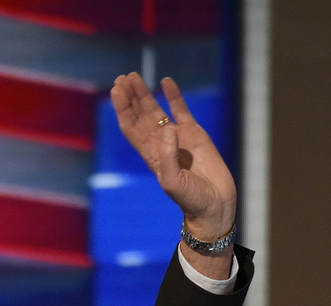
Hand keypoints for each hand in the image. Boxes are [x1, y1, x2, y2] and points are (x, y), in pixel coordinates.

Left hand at [110, 74, 237, 272]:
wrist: (214, 202)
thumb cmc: (191, 198)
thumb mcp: (173, 182)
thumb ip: (168, 156)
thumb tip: (168, 128)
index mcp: (150, 155)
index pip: (131, 128)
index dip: (122, 109)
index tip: (116, 90)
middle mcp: (160, 143)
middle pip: (139, 115)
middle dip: (130, 97)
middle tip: (123, 78)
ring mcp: (177, 136)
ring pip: (156, 110)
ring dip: (144, 94)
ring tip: (134, 76)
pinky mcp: (195, 133)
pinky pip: (181, 110)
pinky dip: (173, 96)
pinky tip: (165, 81)